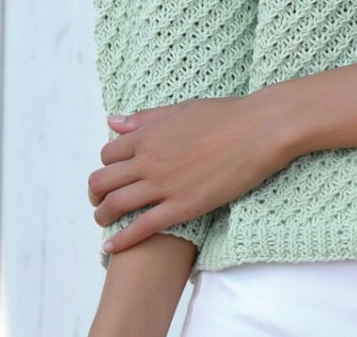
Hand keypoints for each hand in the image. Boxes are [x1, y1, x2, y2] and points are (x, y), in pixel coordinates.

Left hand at [88, 90, 297, 252]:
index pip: (108, 154)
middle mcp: (149, 159)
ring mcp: (164, 184)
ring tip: (105, 222)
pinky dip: (120, 240)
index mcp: (150, 134)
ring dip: (102, 217)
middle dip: (96, 194)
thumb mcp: (182, 109)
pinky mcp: (181, 207)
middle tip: (101, 201)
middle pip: (102, 181)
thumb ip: (146, 118)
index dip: (107, 166)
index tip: (114, 174)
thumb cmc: (227, 115)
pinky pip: (140, 228)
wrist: (260, 129)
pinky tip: (110, 248)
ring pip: (114, 206)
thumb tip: (114, 121)